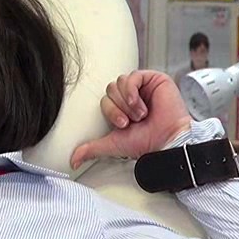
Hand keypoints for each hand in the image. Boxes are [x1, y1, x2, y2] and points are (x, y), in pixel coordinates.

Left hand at [70, 70, 192, 168]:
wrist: (166, 140)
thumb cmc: (146, 142)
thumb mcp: (112, 144)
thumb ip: (91, 149)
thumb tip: (72, 162)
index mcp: (121, 108)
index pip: (104, 100)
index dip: (110, 112)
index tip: (123, 125)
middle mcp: (131, 96)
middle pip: (110, 89)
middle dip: (118, 107)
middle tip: (131, 120)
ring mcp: (143, 87)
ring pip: (119, 82)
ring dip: (127, 101)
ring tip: (140, 114)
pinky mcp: (155, 79)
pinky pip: (133, 76)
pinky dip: (132, 91)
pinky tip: (139, 104)